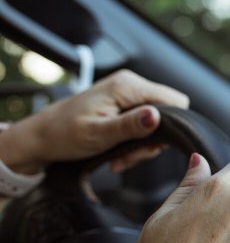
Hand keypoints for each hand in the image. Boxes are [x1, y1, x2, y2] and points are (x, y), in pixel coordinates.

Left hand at [0, 70, 188, 174]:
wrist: (40, 137)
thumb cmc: (63, 135)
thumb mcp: (97, 134)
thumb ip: (129, 125)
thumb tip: (156, 117)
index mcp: (127, 86)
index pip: (176, 100)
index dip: (172, 125)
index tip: (150, 146)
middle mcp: (131, 84)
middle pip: (168, 112)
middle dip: (153, 140)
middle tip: (131, 157)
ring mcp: (127, 93)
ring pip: (156, 120)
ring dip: (143, 144)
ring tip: (120, 158)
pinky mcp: (124, 103)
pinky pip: (143, 122)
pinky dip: (135, 141)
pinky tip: (119, 153)